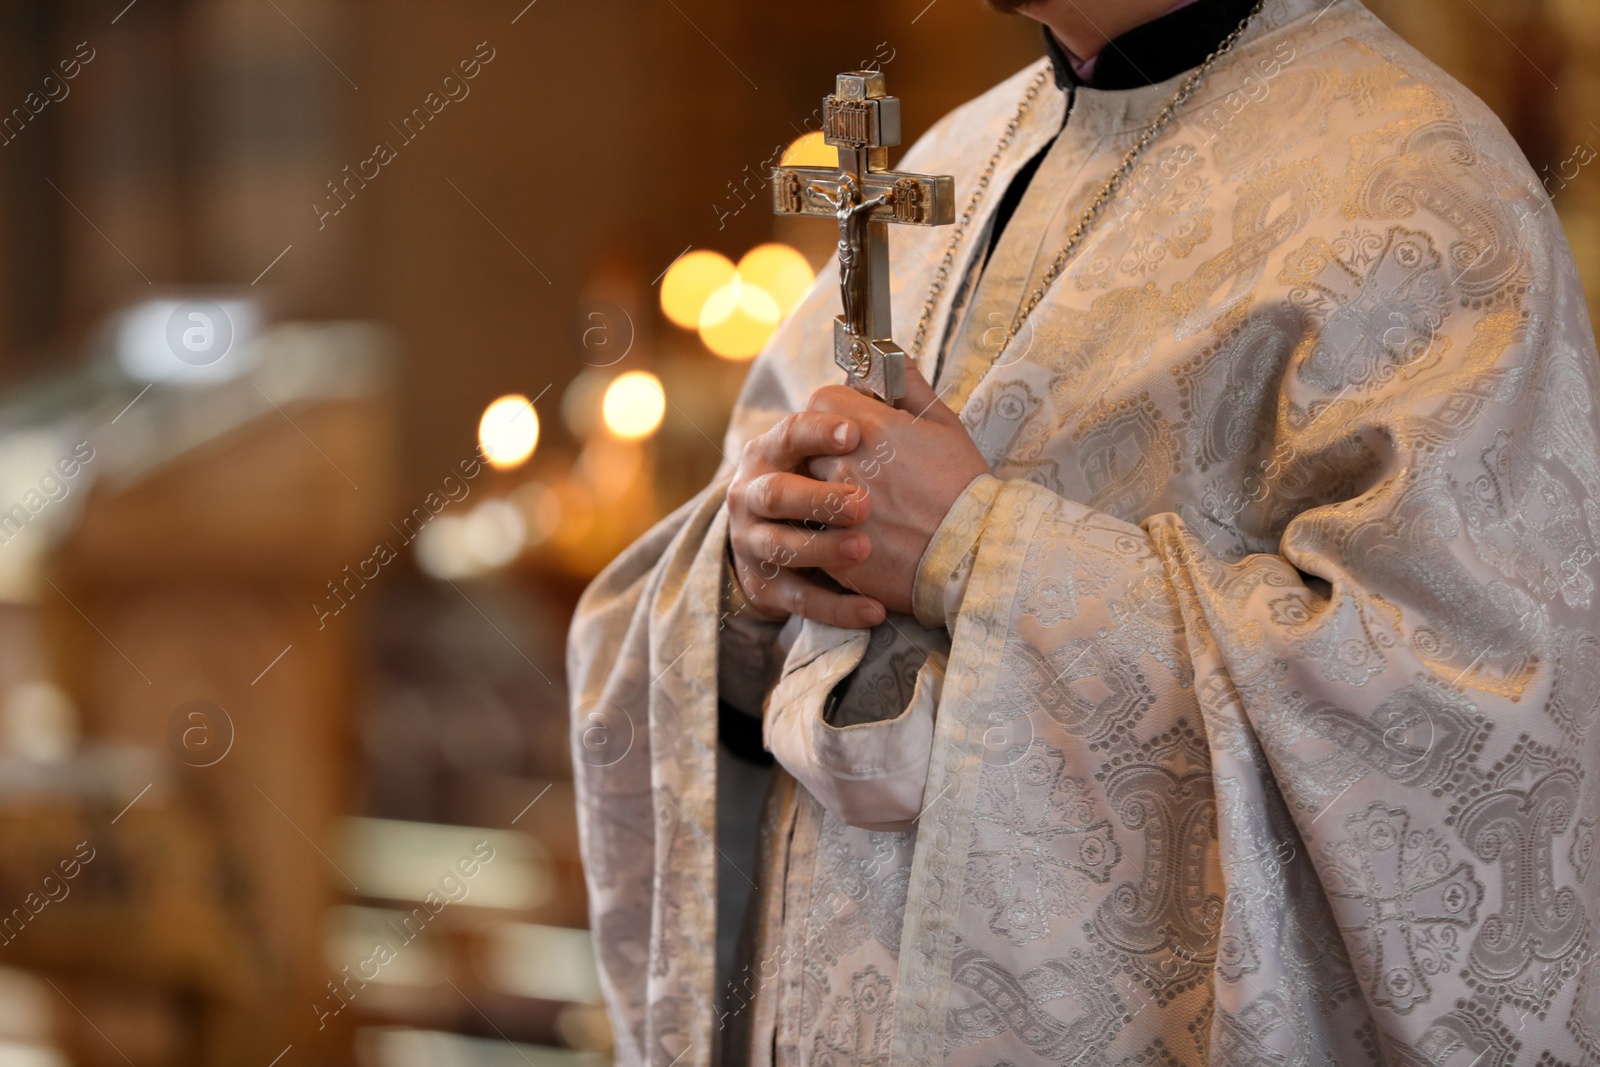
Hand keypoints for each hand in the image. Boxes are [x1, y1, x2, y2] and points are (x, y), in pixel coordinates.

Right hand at [727, 411, 888, 628]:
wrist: (785, 543)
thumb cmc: (831, 481)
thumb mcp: (846, 442)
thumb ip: (869, 405)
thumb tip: (889, 358)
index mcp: (771, 451)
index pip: (789, 433)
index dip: (819, 432)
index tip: (854, 433)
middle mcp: (751, 493)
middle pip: (776, 493)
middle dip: (818, 498)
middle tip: (864, 504)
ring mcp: (753, 541)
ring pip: (781, 547)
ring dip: (823, 549)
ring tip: (865, 551)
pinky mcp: (766, 586)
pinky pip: (798, 599)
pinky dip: (836, 607)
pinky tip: (873, 610)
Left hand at [806, 363, 990, 615]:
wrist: (977, 555)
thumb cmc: (965, 487)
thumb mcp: (946, 426)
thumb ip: (910, 386)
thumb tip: (892, 354)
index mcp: (872, 430)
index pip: (823, 401)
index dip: (837, 409)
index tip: (855, 424)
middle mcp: (846, 467)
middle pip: (809, 445)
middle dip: (828, 450)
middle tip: (862, 466)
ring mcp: (837, 513)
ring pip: (808, 491)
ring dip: (824, 491)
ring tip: (861, 502)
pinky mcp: (837, 553)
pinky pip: (816, 533)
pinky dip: (829, 531)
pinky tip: (862, 533)